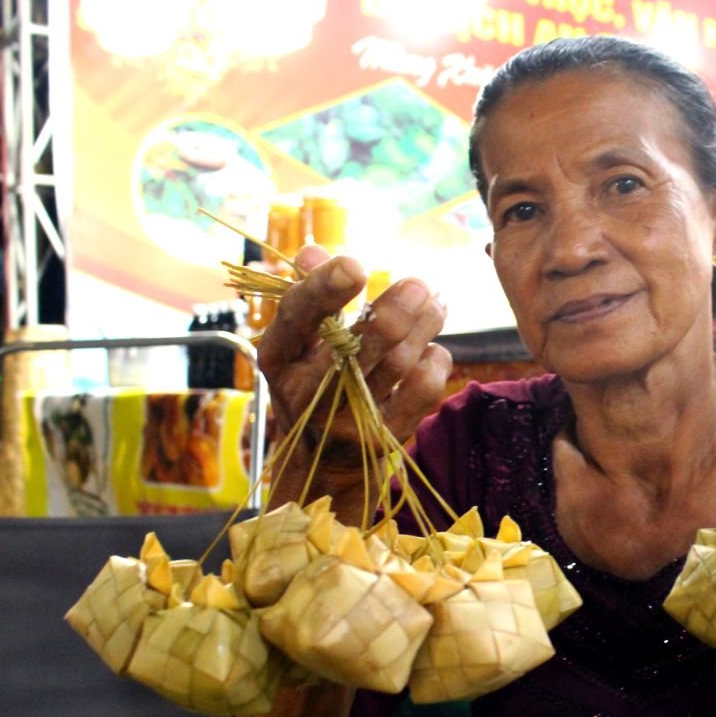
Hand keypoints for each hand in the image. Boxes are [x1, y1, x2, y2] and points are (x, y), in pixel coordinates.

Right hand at [257, 245, 451, 466]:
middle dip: (394, 311)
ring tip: (436, 302)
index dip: (323, 289)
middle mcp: (308, 392)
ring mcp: (348, 420)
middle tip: (420, 285)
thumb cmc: (313, 383)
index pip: (296, 317)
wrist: (323, 465)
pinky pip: (422, 391)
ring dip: (424, 326)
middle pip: (356, 347)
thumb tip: (313, 251)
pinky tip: (432, 348)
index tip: (355, 265)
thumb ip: (309, 297)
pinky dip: (435, 361)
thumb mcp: (297, 345)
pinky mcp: (385, 438)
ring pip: (397, 364)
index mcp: (279, 357)